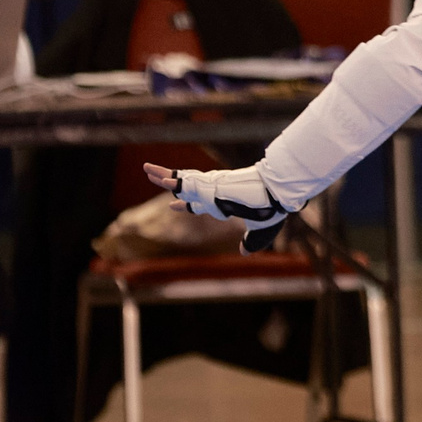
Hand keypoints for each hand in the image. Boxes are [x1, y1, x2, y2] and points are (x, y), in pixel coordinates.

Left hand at [147, 161, 292, 252]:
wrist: (275, 195)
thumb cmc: (271, 209)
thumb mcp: (260, 232)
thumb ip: (251, 242)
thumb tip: (244, 252)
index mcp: (224, 201)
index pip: (200, 203)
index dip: (185, 204)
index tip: (173, 206)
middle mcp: (215, 192)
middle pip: (186, 188)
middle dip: (170, 184)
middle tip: (153, 178)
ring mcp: (211, 186)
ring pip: (182, 181)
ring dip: (163, 175)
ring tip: (146, 169)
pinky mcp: (210, 184)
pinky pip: (185, 181)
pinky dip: (171, 179)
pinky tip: (158, 177)